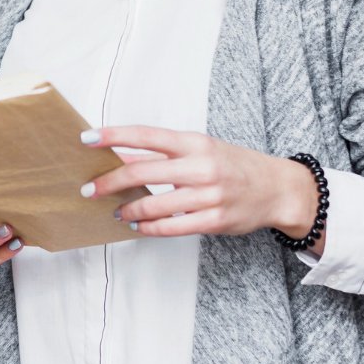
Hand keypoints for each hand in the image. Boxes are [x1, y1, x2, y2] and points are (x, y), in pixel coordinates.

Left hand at [79, 126, 321, 241]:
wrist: (278, 189)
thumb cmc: (232, 165)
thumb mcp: (199, 149)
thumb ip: (161, 154)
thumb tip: (119, 155)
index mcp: (194, 142)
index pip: (146, 135)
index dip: (113, 136)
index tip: (86, 139)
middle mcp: (201, 166)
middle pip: (143, 172)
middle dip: (109, 182)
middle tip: (89, 189)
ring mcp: (210, 195)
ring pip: (155, 205)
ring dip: (128, 210)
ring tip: (117, 211)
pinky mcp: (215, 220)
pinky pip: (172, 228)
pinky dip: (149, 228)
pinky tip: (137, 226)